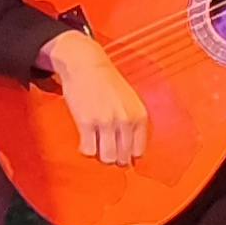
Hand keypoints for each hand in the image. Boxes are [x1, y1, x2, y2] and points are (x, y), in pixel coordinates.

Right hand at [41, 31, 149, 165]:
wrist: (87, 65)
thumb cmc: (108, 83)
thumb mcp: (131, 101)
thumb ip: (134, 124)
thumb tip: (134, 154)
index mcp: (140, 116)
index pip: (139, 152)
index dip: (129, 156)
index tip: (121, 155)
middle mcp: (126, 120)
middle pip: (123, 158)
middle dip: (114, 158)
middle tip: (106, 150)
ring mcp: (106, 122)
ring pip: (106, 158)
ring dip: (100, 156)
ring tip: (96, 146)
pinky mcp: (87, 122)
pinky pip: (88, 150)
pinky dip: (86, 150)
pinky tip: (85, 141)